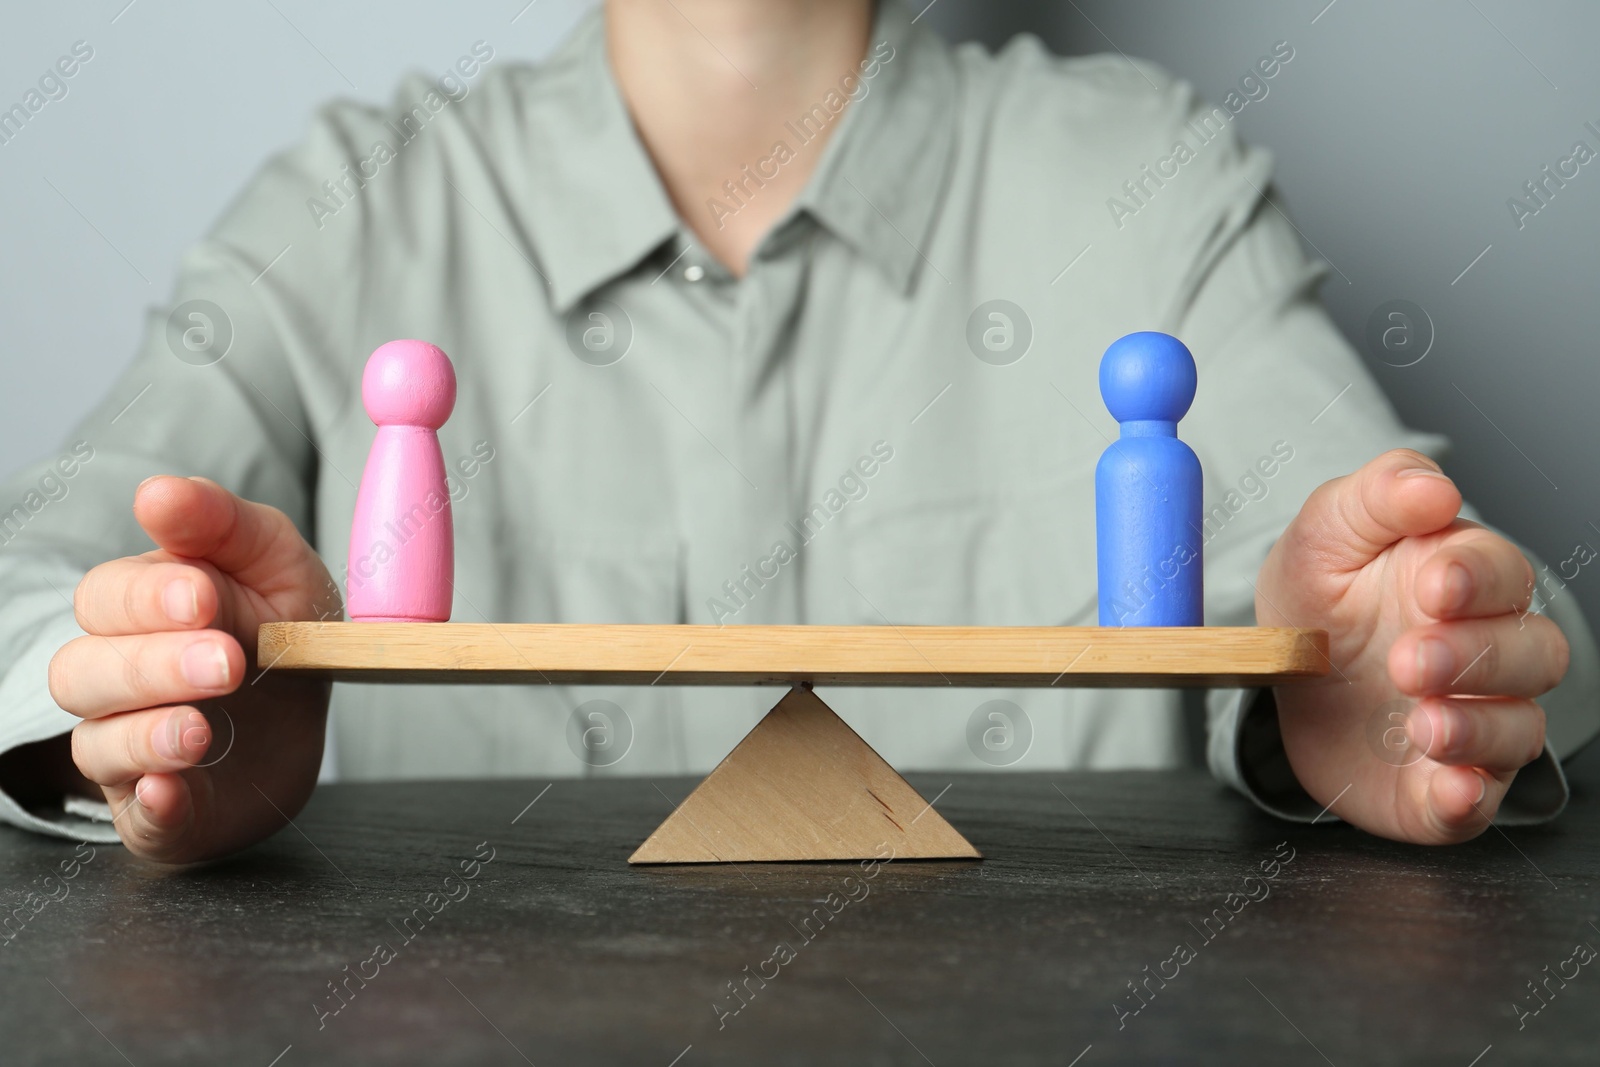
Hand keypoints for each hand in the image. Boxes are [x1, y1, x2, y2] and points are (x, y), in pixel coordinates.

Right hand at [47, 476, 337, 862]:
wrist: (310, 717)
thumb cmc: (281, 627)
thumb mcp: (276, 562)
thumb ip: (224, 524)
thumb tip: (157, 493)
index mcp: (138, 610)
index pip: (108, 598)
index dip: (149, 598)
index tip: (203, 595)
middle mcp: (119, 679)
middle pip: (87, 670)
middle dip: (155, 664)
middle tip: (227, 662)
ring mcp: (132, 749)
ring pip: (98, 743)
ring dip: (146, 735)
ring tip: (202, 730)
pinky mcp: (162, 810)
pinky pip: (138, 816)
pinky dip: (153, 805)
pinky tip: (174, 791)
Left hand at [1257, 449, 1567, 843]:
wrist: (1281, 676)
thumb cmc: (1321, 597)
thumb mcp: (1325, 534)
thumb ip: (1375, 497)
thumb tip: (1433, 489)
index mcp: (1465, 582)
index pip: (1503, 574)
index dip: (1477, 579)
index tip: (1434, 584)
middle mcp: (1487, 655)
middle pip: (1531, 654)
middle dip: (1477, 656)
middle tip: (1409, 659)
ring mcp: (1473, 723)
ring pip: (1517, 730)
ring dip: (1479, 728)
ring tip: (1424, 724)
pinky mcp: (1441, 787)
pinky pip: (1476, 804)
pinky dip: (1468, 800)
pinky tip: (1448, 789)